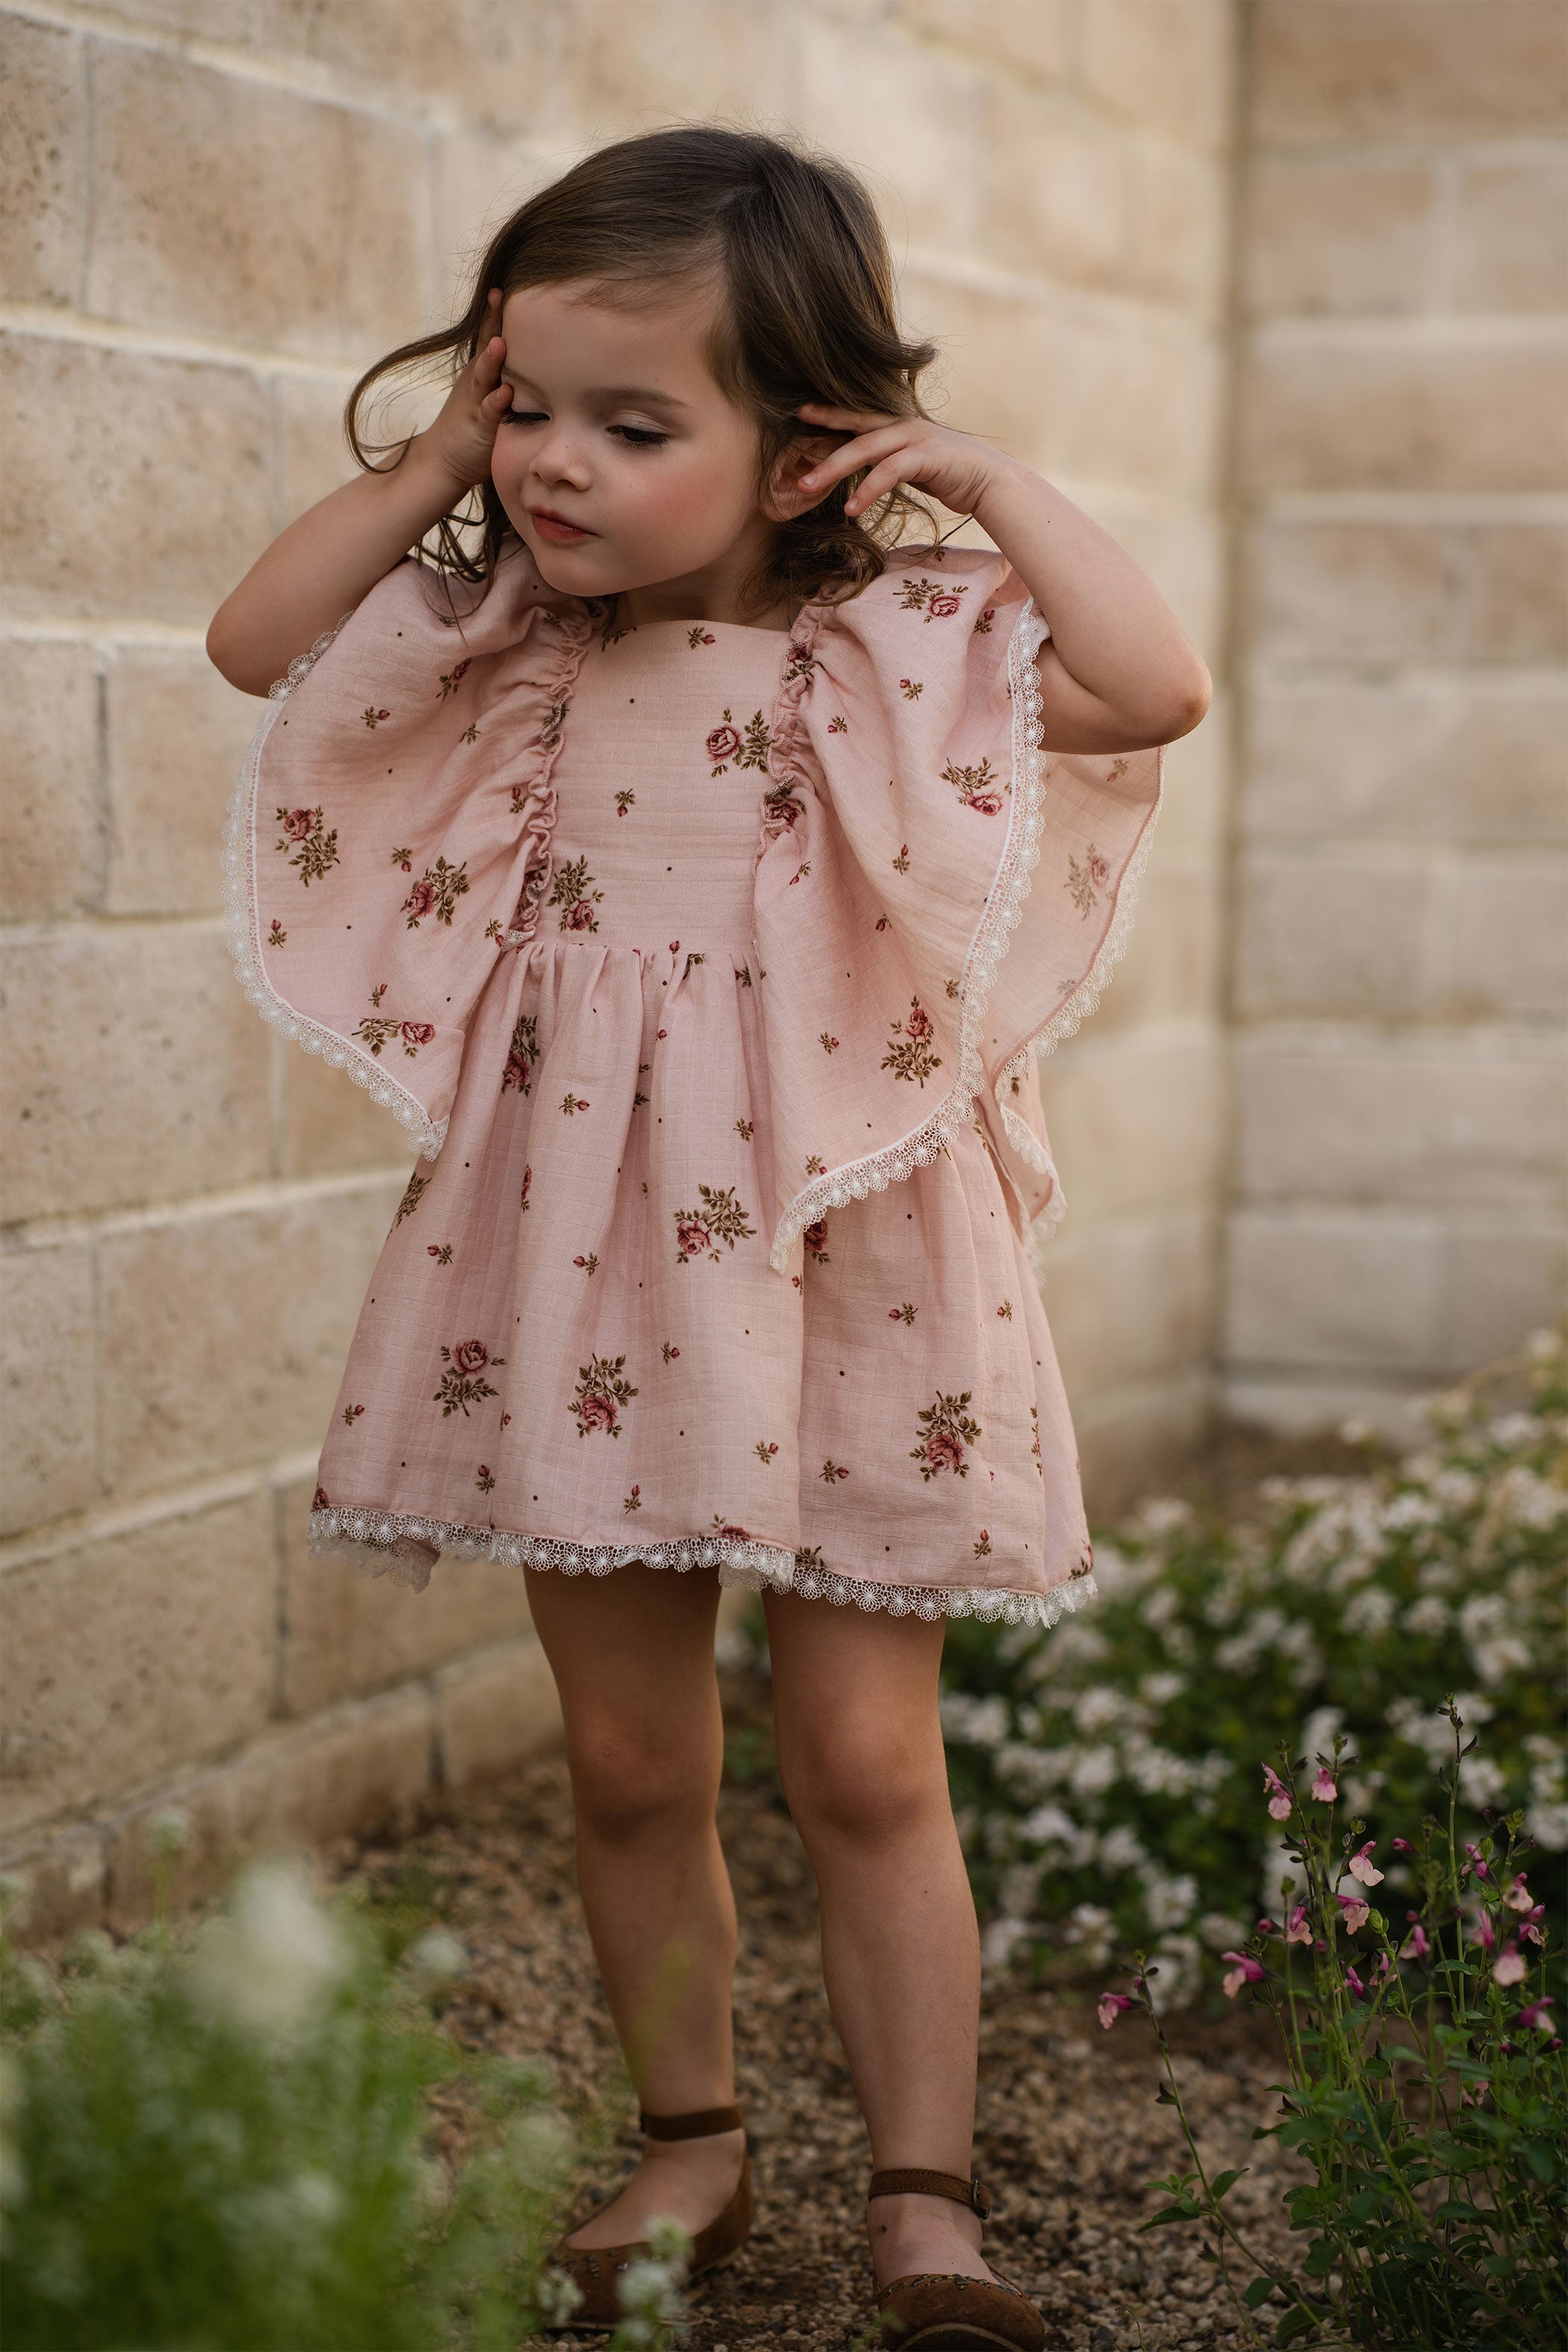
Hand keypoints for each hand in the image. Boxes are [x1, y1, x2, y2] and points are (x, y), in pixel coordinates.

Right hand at [415, 288, 514, 493]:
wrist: (442, 459)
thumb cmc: (473, 426)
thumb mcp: (491, 394)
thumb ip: (510, 376)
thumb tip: (543, 362)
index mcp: (483, 370)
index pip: (492, 335)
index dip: (498, 312)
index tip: (508, 285)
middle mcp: (477, 380)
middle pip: (487, 345)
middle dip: (492, 320)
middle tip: (499, 293)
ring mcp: (475, 400)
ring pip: (484, 375)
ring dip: (493, 359)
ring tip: (501, 342)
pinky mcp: (478, 425)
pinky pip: (488, 411)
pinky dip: (496, 402)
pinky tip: (506, 393)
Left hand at [794, 402, 1011, 522]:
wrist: (991, 481)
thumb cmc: (952, 475)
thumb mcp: (914, 464)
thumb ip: (890, 461)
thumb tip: (868, 469)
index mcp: (898, 425)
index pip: (856, 417)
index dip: (828, 415)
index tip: (799, 414)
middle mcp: (903, 426)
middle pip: (852, 430)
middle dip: (819, 443)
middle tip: (790, 458)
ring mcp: (914, 438)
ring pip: (864, 449)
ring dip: (832, 468)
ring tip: (807, 488)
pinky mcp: (925, 456)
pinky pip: (888, 472)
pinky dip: (867, 489)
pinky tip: (851, 508)